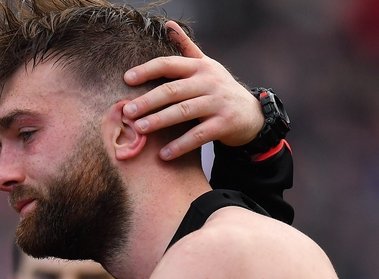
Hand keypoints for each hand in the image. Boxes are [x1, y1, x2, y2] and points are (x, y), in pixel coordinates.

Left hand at [122, 20, 264, 159]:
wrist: (252, 114)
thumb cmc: (219, 89)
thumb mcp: (206, 66)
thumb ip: (186, 48)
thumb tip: (168, 24)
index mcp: (200, 67)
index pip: (170, 64)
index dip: (147, 70)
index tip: (126, 79)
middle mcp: (209, 82)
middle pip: (173, 90)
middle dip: (148, 100)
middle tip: (127, 111)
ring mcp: (218, 103)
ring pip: (183, 112)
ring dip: (159, 121)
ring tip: (139, 129)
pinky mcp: (224, 124)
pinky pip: (198, 136)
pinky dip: (180, 145)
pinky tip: (163, 154)